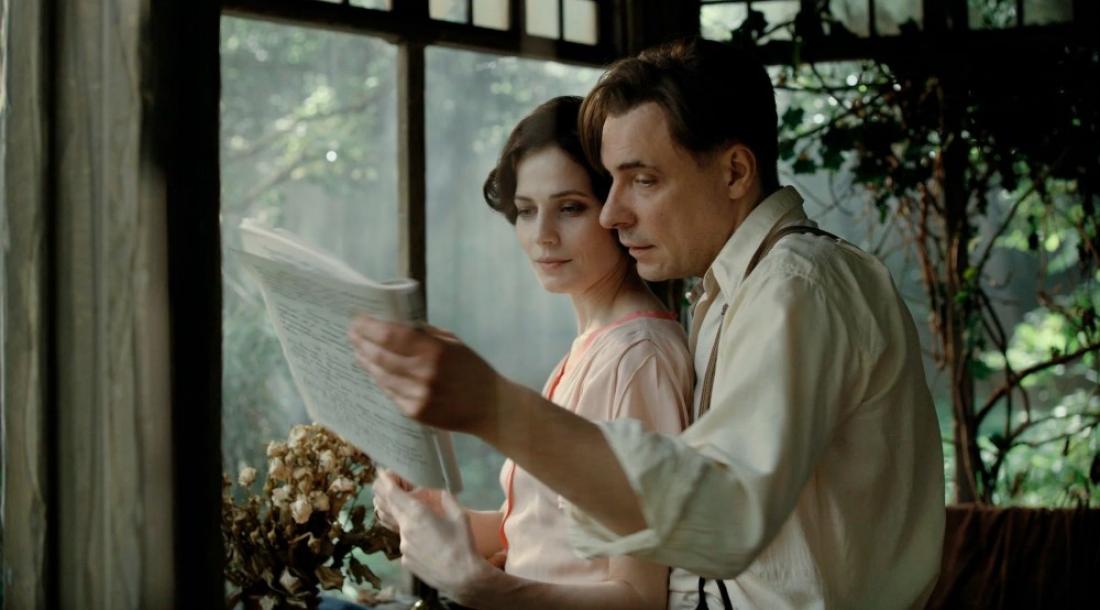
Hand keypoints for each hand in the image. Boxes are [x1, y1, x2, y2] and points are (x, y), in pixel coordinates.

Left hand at [347, 315, 504, 434]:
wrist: (490, 407)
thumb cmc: (473, 370)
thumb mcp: (454, 343)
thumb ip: (425, 335)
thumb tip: (395, 324)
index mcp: (435, 351)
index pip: (391, 335)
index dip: (370, 327)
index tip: (358, 320)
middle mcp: (423, 374)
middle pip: (380, 356)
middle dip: (362, 342)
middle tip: (352, 334)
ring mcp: (417, 396)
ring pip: (381, 376)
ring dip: (366, 362)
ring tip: (358, 351)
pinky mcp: (415, 412)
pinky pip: (390, 393)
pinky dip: (380, 380)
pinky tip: (375, 371)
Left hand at [373, 472, 498, 604]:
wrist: (462, 578)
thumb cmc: (462, 544)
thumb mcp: (460, 516)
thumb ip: (447, 499)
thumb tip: (441, 491)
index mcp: (417, 514)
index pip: (393, 494)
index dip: (384, 482)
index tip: (380, 472)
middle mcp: (405, 529)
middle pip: (388, 507)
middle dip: (384, 494)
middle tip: (382, 483)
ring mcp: (403, 546)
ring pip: (398, 526)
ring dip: (400, 516)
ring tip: (408, 511)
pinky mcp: (405, 560)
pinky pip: (406, 543)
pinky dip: (411, 536)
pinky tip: (426, 540)